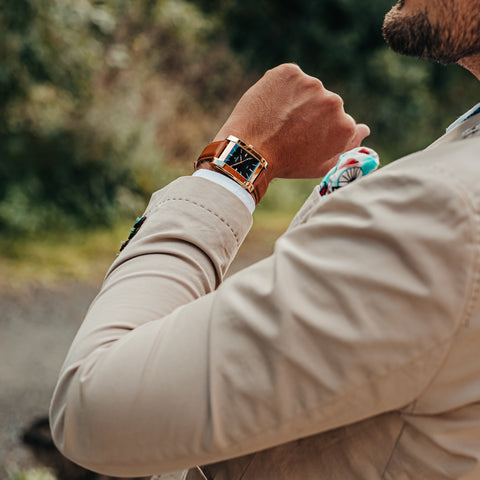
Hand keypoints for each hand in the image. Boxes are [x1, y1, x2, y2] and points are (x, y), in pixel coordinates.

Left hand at [214, 64, 369, 181]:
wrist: (249, 152)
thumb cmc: (286, 164)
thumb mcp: (322, 165)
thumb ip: (348, 146)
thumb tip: (365, 129)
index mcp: (344, 125)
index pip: (338, 121)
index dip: (319, 130)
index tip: (304, 139)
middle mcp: (333, 101)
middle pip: (324, 103)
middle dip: (310, 113)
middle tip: (288, 130)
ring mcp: (311, 84)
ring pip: (306, 89)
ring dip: (296, 100)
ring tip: (277, 120)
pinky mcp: (289, 72)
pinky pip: (289, 78)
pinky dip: (281, 88)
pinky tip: (270, 106)